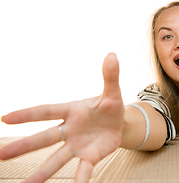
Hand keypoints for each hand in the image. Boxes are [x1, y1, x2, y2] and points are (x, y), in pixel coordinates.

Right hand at [0, 53, 123, 182]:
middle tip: (2, 154)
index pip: (47, 111)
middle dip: (25, 145)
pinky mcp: (89, 156)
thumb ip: (110, 76)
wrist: (120, 123)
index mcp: (72, 110)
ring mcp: (78, 145)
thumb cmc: (109, 106)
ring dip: (43, 172)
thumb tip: (112, 55)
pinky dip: (79, 180)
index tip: (5, 117)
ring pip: (57, 158)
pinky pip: (83, 170)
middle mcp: (70, 129)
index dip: (28, 114)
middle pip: (46, 137)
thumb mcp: (112, 92)